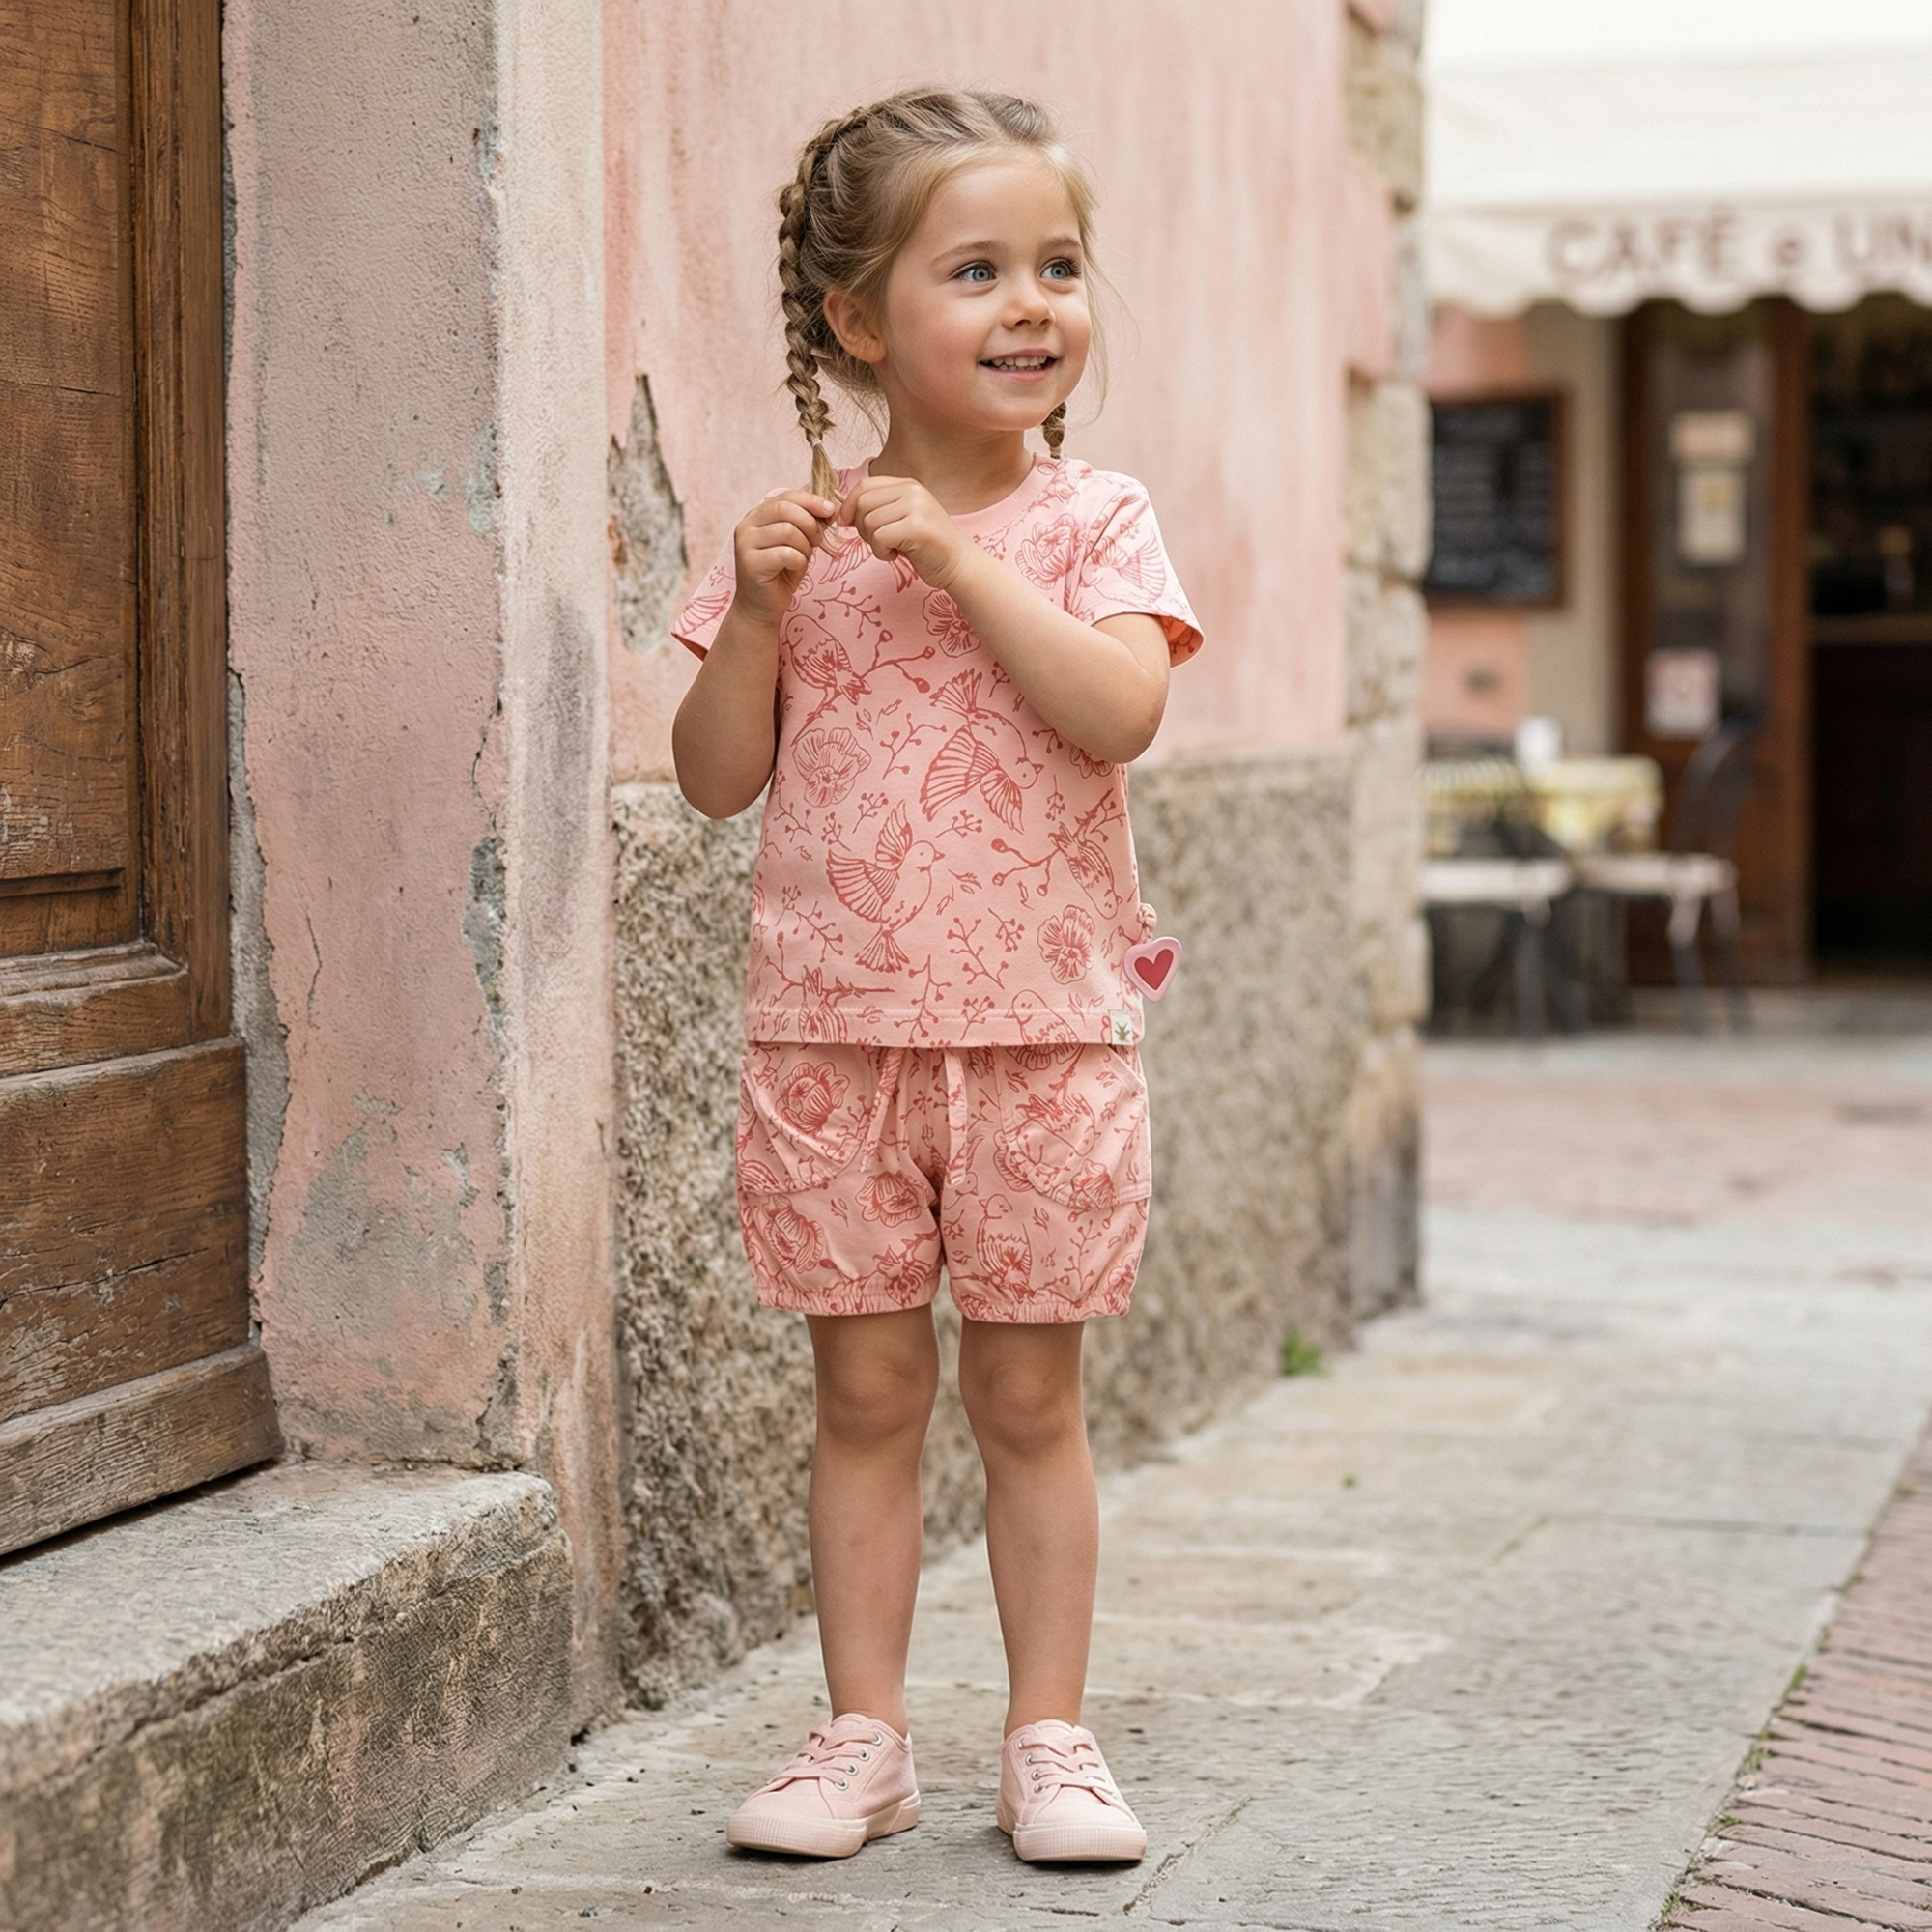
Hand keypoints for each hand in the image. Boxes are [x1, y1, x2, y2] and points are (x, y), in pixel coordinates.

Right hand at [730, 491, 837, 626]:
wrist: (761, 608)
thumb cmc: (780, 574)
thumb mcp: (795, 543)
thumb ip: (805, 523)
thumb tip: (829, 508)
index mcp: (756, 516)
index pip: (785, 496)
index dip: (811, 501)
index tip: (830, 511)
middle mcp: (746, 526)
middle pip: (786, 509)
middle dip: (810, 524)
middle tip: (817, 541)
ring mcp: (745, 544)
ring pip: (787, 530)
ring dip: (804, 546)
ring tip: (803, 558)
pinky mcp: (750, 563)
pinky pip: (786, 553)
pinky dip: (799, 561)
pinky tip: (794, 569)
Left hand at [838, 474, 970, 590]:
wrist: (959, 564)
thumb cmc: (927, 546)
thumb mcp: (902, 520)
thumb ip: (879, 509)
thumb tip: (843, 513)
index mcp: (908, 485)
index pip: (865, 485)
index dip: (848, 505)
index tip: (846, 523)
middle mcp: (912, 490)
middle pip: (862, 503)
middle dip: (861, 527)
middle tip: (878, 542)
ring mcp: (916, 507)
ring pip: (869, 521)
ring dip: (873, 542)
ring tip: (891, 549)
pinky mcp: (917, 527)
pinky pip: (879, 537)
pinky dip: (881, 552)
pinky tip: (896, 555)